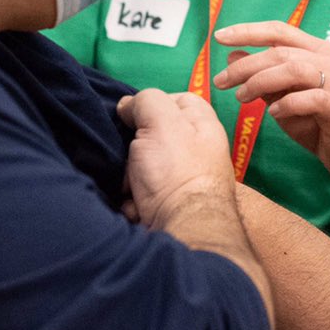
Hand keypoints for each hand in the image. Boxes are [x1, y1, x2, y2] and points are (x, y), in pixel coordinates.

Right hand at [118, 88, 235, 229]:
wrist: (185, 230)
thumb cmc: (177, 170)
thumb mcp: (161, 121)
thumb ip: (145, 101)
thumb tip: (128, 107)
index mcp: (202, 124)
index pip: (175, 99)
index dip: (150, 103)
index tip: (131, 116)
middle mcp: (195, 149)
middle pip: (152, 135)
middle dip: (132, 147)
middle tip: (130, 157)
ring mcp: (181, 178)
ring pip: (141, 166)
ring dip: (128, 177)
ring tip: (130, 187)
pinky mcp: (167, 204)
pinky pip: (141, 193)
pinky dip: (133, 200)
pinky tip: (136, 206)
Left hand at [213, 21, 329, 183]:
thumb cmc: (321, 124)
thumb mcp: (285, 99)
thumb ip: (263, 78)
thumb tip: (232, 56)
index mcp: (317, 51)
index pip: (280, 31)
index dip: (249, 31)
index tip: (220, 36)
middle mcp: (329, 60)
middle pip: (280, 51)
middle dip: (245, 65)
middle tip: (221, 81)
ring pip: (293, 69)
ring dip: (261, 81)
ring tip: (242, 97)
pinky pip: (309, 98)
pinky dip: (286, 104)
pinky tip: (273, 113)